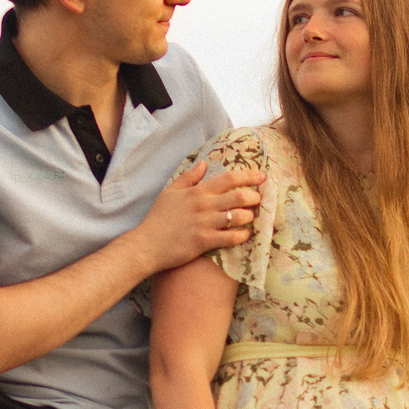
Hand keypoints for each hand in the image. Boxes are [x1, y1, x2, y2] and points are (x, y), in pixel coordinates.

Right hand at [133, 161, 262, 270]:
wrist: (147, 245)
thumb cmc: (158, 218)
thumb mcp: (170, 192)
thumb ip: (188, 177)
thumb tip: (204, 163)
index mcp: (197, 191)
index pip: (228, 178)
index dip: (248, 176)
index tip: (261, 177)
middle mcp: (203, 205)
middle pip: (239, 196)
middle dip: (254, 197)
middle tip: (258, 200)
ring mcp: (205, 224)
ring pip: (238, 216)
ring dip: (250, 216)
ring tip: (251, 218)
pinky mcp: (205, 241)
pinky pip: (231, 237)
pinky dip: (242, 235)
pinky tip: (245, 234)